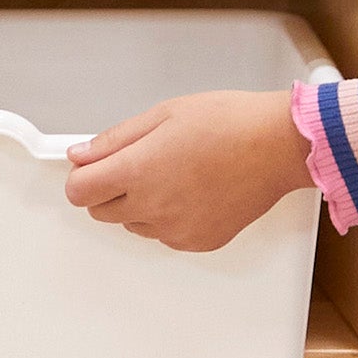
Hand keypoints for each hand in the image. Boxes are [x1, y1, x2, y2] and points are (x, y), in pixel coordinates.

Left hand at [62, 89, 318, 252]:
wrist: (279, 146)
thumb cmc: (230, 123)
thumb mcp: (162, 114)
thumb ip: (114, 140)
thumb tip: (81, 155)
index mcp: (138, 171)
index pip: (79, 192)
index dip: (81, 176)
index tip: (91, 166)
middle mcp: (154, 207)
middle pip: (101, 212)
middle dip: (108, 188)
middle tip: (137, 163)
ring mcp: (177, 230)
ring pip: (134, 225)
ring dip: (139, 204)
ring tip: (172, 173)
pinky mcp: (200, 242)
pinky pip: (165, 236)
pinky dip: (168, 218)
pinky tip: (190, 191)